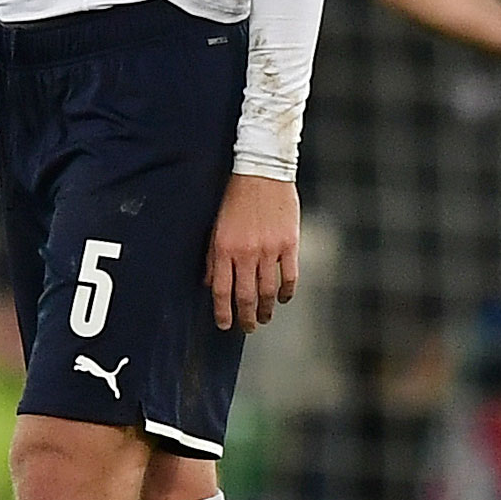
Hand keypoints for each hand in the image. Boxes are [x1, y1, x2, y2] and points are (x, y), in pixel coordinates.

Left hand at [208, 175, 299, 331]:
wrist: (262, 172)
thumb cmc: (235, 198)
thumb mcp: (216, 226)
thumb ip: (213, 257)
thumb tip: (211, 284)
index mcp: (224, 248)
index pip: (222, 291)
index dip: (223, 313)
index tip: (225, 325)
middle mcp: (246, 252)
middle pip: (246, 296)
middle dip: (246, 317)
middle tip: (248, 327)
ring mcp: (270, 250)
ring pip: (268, 291)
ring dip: (267, 309)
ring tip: (265, 317)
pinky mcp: (290, 244)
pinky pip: (289, 277)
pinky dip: (287, 293)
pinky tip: (284, 299)